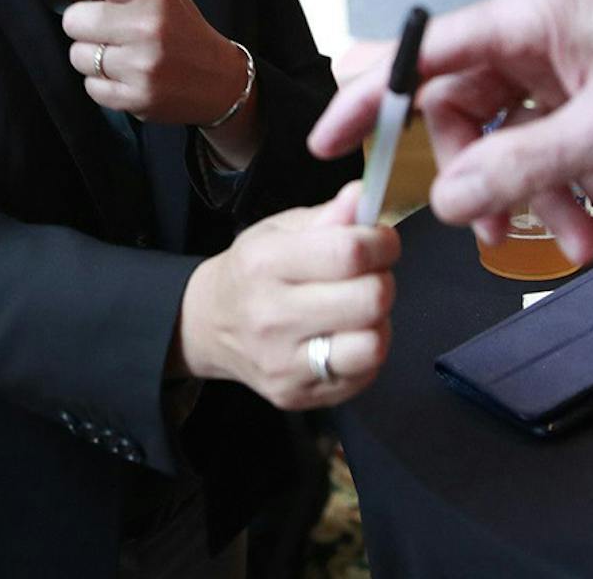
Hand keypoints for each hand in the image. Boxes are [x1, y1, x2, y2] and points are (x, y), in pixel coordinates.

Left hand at [19, 0, 247, 128]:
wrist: (221, 81)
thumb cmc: (182, 30)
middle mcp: (146, 27)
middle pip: (74, 21)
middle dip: (85, 25)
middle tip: (112, 31)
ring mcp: (141, 65)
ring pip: (78, 56)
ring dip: (92, 55)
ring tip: (124, 56)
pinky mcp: (136, 98)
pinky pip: (90, 86)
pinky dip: (101, 82)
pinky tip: (127, 77)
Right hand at [176, 180, 396, 409]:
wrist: (210, 324)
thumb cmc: (253, 270)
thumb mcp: (280, 229)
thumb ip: (327, 215)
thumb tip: (362, 196)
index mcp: (265, 264)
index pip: (349, 253)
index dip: (382, 242)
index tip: (382, 240)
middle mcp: (271, 317)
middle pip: (369, 300)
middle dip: (382, 280)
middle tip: (370, 275)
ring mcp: (283, 364)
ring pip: (372, 345)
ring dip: (377, 322)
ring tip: (359, 310)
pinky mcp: (297, 396)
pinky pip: (363, 376)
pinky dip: (365, 352)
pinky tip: (345, 335)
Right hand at [307, 0, 592, 263]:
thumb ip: (523, 166)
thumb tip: (448, 201)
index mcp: (530, 17)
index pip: (420, 54)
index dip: (368, 99)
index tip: (329, 144)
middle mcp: (543, 30)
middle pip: (470, 109)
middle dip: (486, 178)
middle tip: (500, 234)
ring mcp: (577, 57)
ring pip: (524, 134)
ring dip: (545, 192)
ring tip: (585, 240)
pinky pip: (568, 138)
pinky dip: (587, 179)